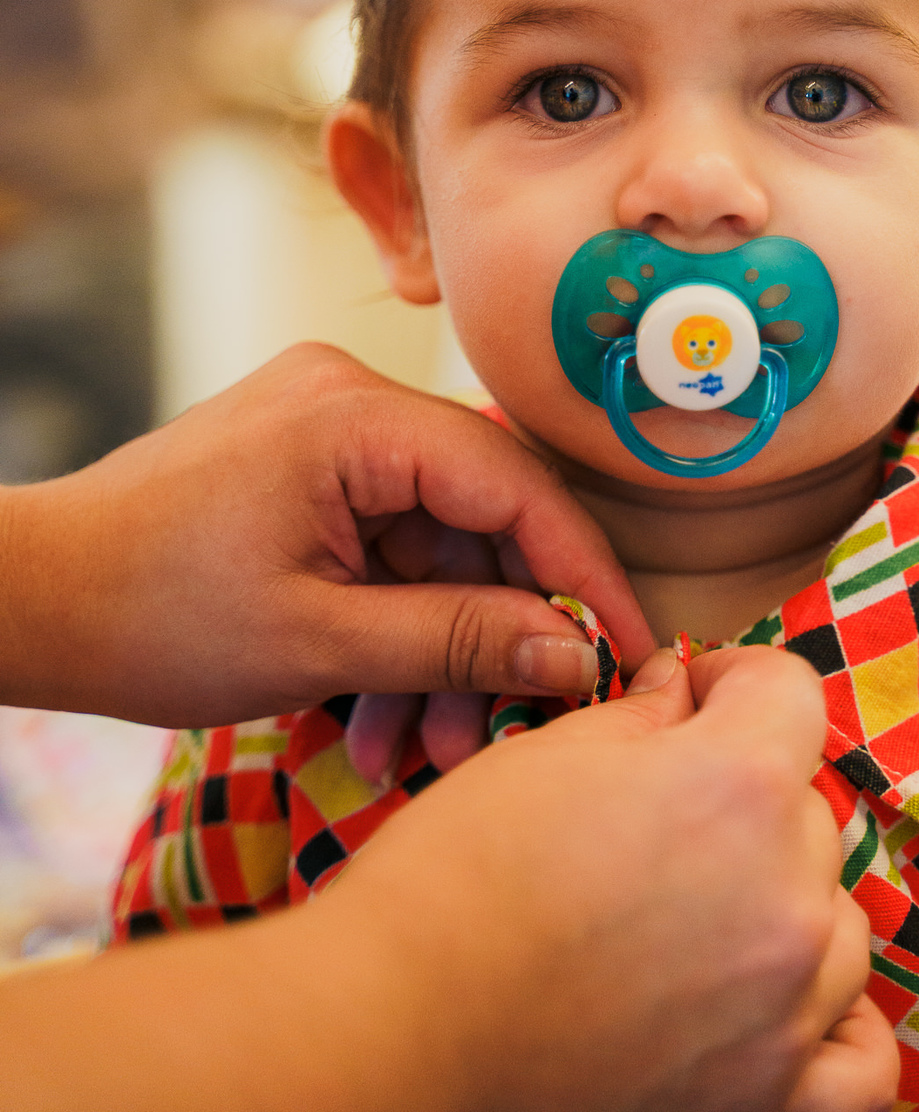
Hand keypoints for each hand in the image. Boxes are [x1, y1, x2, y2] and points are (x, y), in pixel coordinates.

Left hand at [0, 343, 652, 726]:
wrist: (30, 600)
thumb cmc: (150, 614)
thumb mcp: (318, 643)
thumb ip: (458, 641)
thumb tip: (577, 653)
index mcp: (353, 417)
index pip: (513, 484)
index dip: (582, 573)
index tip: (630, 650)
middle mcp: (348, 398)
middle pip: (476, 515)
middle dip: (493, 631)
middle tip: (506, 730)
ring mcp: (325, 427)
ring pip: (432, 539)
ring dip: (438, 645)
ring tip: (417, 749)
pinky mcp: (306, 463)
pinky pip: (385, 541)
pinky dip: (392, 622)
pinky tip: (377, 714)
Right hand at [2, 645, 889, 1111]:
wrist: (395, 1020)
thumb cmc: (457, 874)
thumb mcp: (550, 752)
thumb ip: (646, 714)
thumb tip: (685, 691)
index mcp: (737, 784)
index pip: (789, 691)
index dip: (730, 682)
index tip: (686, 702)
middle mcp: (786, 892)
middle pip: (804, 807)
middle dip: (742, 793)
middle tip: (654, 816)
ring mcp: (789, 1004)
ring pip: (834, 918)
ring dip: (779, 899)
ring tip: (692, 909)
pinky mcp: (772, 1095)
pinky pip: (860, 1055)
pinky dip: (831, 1022)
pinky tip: (774, 1000)